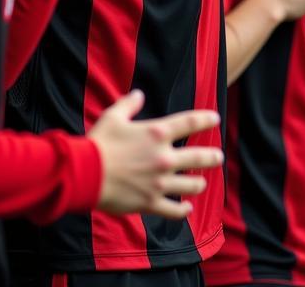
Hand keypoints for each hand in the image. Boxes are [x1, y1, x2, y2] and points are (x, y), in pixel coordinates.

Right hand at [89, 91, 222, 217]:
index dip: (205, 119)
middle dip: (212, 157)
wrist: (85, 174)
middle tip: (219, 157)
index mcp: (157, 133)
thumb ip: (129, 104)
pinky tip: (187, 209)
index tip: (215, 119)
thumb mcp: (114, 116)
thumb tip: (138, 94)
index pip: (190, 122)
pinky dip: (183, 211)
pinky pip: (174, 210)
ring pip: (191, 186)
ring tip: (202, 183)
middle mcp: (163, 157)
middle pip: (199, 157)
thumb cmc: (99, 142)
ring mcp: (159, 183)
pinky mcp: (150, 203)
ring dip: (199, 184)